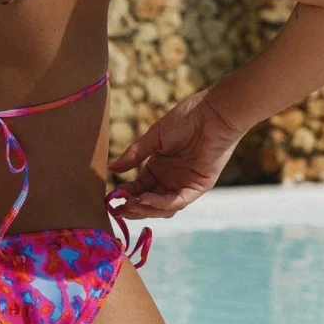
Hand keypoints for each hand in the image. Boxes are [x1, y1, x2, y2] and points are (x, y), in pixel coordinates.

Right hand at [108, 90, 243, 218]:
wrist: (212, 113)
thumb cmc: (185, 119)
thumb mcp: (154, 138)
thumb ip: (134, 155)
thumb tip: (111, 168)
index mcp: (159, 168)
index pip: (139, 188)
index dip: (126, 195)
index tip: (111, 198)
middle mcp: (171, 180)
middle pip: (150, 203)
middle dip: (133, 208)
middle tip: (117, 210)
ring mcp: (185, 185)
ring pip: (163, 207)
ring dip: (146, 209)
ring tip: (130, 205)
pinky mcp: (198, 187)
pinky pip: (178, 201)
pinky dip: (162, 203)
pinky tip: (146, 199)